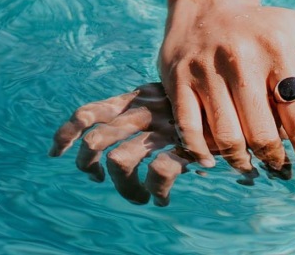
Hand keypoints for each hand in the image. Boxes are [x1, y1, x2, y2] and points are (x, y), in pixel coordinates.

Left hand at [49, 83, 205, 205]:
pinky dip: (155, 192)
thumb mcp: (164, 96)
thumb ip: (137, 108)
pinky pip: (157, 175)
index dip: (65, 134)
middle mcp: (144, 112)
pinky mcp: (184, 147)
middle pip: (95, 141)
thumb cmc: (198, 105)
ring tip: (138, 197)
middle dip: (87, 166)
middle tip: (99, 178)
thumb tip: (102, 134)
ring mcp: (163, 130)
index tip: (55, 153)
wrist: (238, 105)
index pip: (88, 113)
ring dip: (125, 189)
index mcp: (135, 98)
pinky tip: (163, 199)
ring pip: (120, 163)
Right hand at [159, 0, 294, 180]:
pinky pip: (189, 127)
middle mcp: (239, 59)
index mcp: (275, 47)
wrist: (207, 6)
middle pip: (260, 132)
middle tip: (279, 168)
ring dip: (240, 161)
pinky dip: (200, 151)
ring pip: (226, 135)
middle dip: (274, 158)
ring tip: (250, 166)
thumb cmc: (263, 26)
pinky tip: (212, 160)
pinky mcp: (178, 79)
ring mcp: (205, 70)